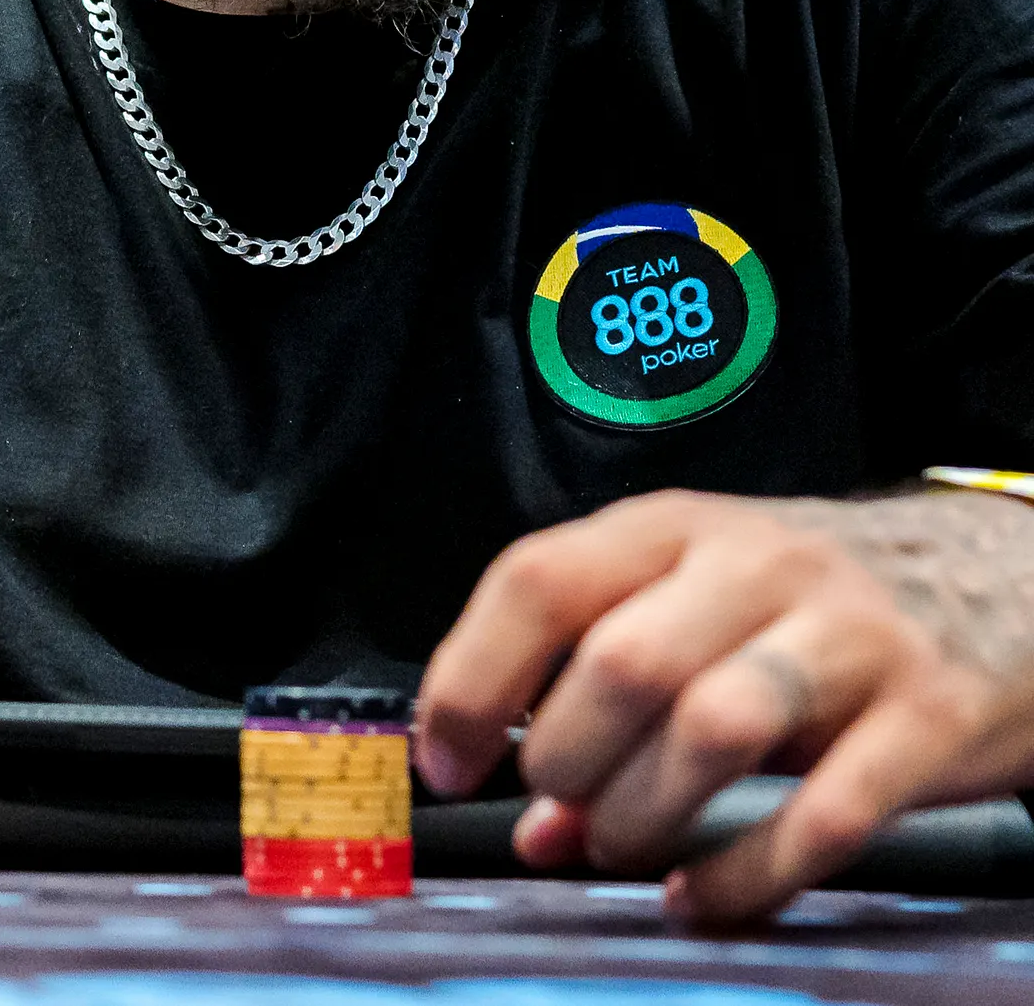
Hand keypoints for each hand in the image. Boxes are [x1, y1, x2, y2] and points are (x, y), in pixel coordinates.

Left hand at [413, 486, 1033, 919]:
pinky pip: (826, 810)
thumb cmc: (821, 597)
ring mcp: (850, 636)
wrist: (1003, 574)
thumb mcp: (707, 607)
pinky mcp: (929, 714)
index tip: (445, 758)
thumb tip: (534, 825)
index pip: (542, 577)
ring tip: (624, 847)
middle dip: (566, 758)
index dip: (473, 676)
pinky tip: (704, 897)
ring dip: (645, 811)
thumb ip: (613, 691)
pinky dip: (749, 872)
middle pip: (623, 659)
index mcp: (682, 526)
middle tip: (558, 808)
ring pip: (715, 724)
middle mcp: (760, 565)